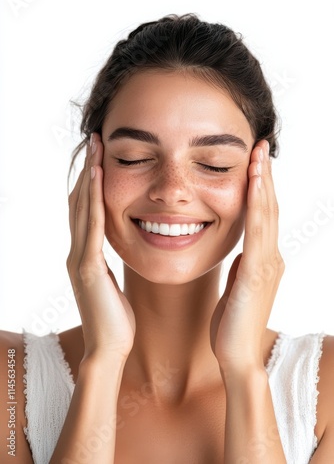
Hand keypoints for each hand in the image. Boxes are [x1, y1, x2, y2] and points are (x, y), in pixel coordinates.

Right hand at [67, 133, 135, 359]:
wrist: (109, 350)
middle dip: (87, 169)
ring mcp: (80, 258)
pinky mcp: (89, 267)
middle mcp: (78, 252)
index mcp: (85, 255)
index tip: (99, 157)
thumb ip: (109, 264)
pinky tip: (98, 177)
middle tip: (94, 141)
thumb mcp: (113, 284)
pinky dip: (93, 199)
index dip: (89, 182)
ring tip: (95, 147)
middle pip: (79, 201)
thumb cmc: (116, 320)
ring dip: (88, 175)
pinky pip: (92, 225)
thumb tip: (119, 250)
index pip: (85, 210)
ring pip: (82, 207)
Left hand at [210, 140, 283, 372]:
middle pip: (269, 208)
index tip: (254, 163)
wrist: (236, 355)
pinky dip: (257, 204)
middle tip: (261, 147)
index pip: (264, 216)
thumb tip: (240, 251)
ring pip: (267, 214)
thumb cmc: (231, 324)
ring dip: (263, 182)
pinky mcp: (257, 272)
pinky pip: (257, 231)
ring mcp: (267, 264)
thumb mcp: (237, 287)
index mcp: (263, 260)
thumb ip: (243, 267)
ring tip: (260, 154)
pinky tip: (254, 183)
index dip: (261, 188)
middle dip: (265, 176)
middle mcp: (270, 257)